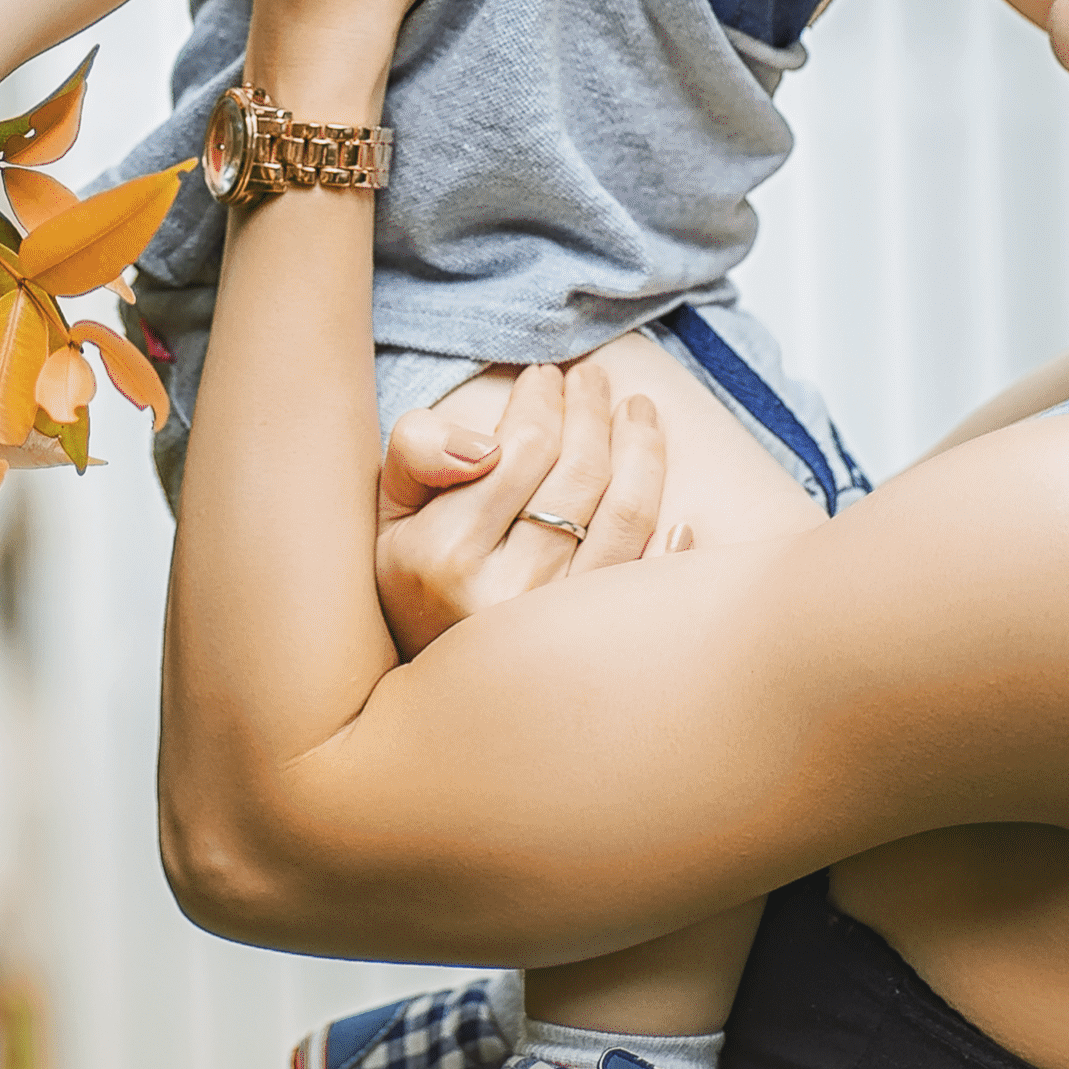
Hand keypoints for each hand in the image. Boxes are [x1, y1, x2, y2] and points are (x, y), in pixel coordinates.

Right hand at [375, 362, 669, 655]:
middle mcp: (504, 593)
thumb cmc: (417, 580)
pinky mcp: (599, 649)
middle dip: (593, 409)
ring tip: (637, 412)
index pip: (521, 446)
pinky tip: (677, 511)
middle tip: (595, 380)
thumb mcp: (390, 512)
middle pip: (579, 471)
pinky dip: (673, 544)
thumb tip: (485, 444)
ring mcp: (558, 626)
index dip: (542, 400)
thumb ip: (417, 452)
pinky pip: (651, 580)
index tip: (545, 378)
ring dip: (642, 447)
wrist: (440, 690)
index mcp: (443, 555)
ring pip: (625, 512)